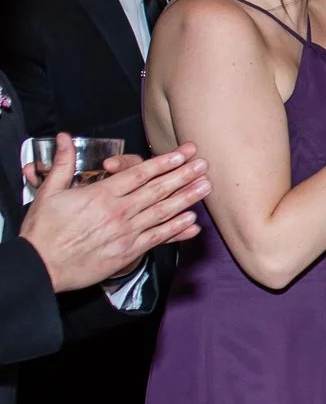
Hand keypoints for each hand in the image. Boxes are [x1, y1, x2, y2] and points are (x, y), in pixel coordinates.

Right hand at [21, 141, 210, 292]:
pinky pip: (158, 238)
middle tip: (204, 164)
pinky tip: (192, 221)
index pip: (139, 174)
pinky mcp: (128, 252)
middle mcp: (118, 212)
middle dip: (183, 175)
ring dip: (187, 198)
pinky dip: (176, 229)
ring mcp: (126, 232)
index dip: (164, 162)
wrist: (41, 265)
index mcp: (101, 195)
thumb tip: (66, 138)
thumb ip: (63, 164)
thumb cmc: (43, 230)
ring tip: (206, 186)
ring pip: (163, 212)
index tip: (183, 153)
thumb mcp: (48, 192)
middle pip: (157, 189)